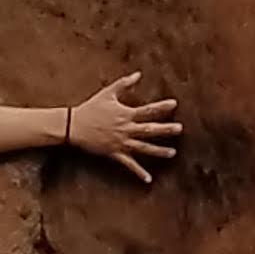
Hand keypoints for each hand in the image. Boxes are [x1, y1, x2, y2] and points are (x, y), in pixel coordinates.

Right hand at [64, 74, 180, 184]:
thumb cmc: (91, 108)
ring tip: (173, 153)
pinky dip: (139, 172)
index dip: (162, 107)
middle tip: (179, 128)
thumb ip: (124, 83)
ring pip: (143, 148)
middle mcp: (126, 129)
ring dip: (158, 151)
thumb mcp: (108, 93)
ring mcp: (121, 143)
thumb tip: (138, 74)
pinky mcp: (115, 153)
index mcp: (126, 114)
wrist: (75, 126)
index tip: (174, 104)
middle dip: (165, 129)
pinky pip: (129, 165)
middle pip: (149, 130)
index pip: (148, 110)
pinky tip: (149, 179)